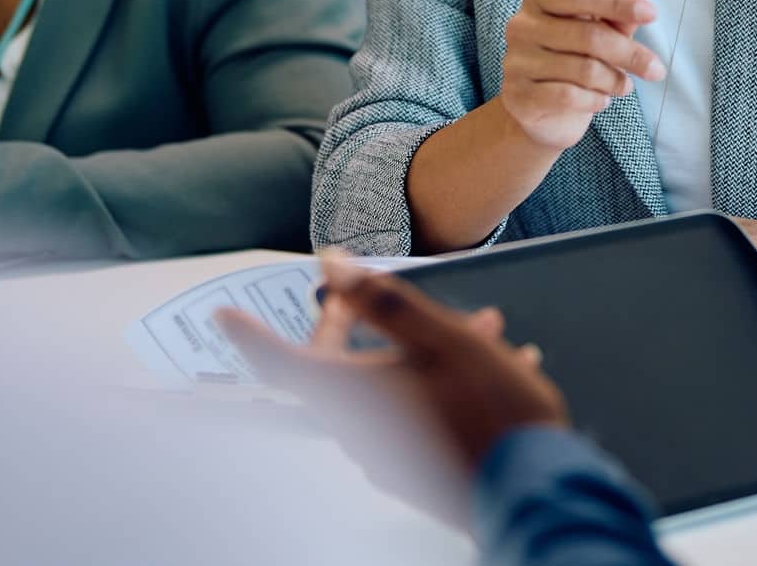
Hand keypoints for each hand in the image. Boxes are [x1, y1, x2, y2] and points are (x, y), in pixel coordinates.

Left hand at [220, 253, 566, 502]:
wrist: (532, 489)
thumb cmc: (490, 413)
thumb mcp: (440, 339)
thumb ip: (383, 301)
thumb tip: (333, 266)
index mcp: (355, 395)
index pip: (282, 363)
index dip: (250, 336)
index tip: (224, 317)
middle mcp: (360, 430)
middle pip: (337, 368)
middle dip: (359, 322)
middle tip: (359, 291)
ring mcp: (387, 455)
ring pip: (389, 386)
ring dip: (419, 350)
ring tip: (483, 328)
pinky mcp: (416, 471)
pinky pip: (415, 414)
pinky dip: (438, 384)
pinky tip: (492, 367)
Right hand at [499, 0, 663, 150]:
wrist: (541, 111)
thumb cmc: (572, 61)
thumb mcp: (597, 33)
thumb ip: (615, 15)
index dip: (618, 2)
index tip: (652, 14)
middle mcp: (522, 26)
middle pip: (588, 34)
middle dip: (630, 54)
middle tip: (656, 69)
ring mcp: (516, 61)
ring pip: (583, 69)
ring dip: (614, 81)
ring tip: (624, 86)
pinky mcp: (519, 95)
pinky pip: (568, 96)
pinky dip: (595, 100)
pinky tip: (602, 100)